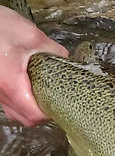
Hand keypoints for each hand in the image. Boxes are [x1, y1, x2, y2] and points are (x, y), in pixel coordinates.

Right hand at [0, 6, 68, 125]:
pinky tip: (28, 86)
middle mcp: (0, 91)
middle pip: (26, 118)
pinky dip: (20, 100)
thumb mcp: (33, 37)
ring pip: (16, 113)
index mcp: (11, 82)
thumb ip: (54, 52)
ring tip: (41, 91)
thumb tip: (66, 62)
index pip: (34, 114)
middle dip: (42, 111)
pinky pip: (8, 103)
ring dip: (31, 106)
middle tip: (53, 96)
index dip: (51, 111)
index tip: (60, 101)